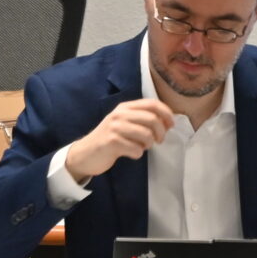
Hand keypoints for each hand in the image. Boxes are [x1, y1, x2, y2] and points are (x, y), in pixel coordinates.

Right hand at [62, 100, 176, 183]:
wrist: (85, 153)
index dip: (166, 113)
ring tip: (143, 147)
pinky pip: (136, 149)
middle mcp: (119, 114)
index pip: (152, 103)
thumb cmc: (110, 139)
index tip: (171, 125)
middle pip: (152, 119)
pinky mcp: (111, 142)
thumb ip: (143, 120)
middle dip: (160, 132)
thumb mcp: (124, 123)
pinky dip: (137, 153)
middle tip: (158, 141)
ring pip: (146, 134)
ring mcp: (114, 128)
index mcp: (125, 107)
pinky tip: (131, 153)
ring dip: (149, 144)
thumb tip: (168, 122)